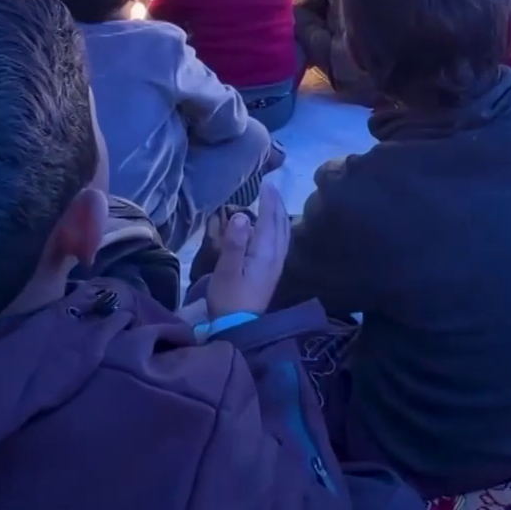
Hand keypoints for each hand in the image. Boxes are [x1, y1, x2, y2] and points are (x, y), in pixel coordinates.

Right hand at [205, 186, 290, 316]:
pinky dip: (279, 228)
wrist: (239, 326)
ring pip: (283, 233)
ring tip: (274, 201)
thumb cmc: (229, 298)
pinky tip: (275, 228)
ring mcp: (276, 265)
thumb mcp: (226, 270)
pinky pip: (281, 242)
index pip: (269, 220)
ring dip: (280, 214)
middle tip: (271, 186)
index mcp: (265, 253)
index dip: (268, 200)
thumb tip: (242, 216)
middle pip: (280, 224)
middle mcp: (275, 256)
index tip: (266, 182)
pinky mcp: (272, 272)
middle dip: (276, 204)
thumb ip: (235, 242)